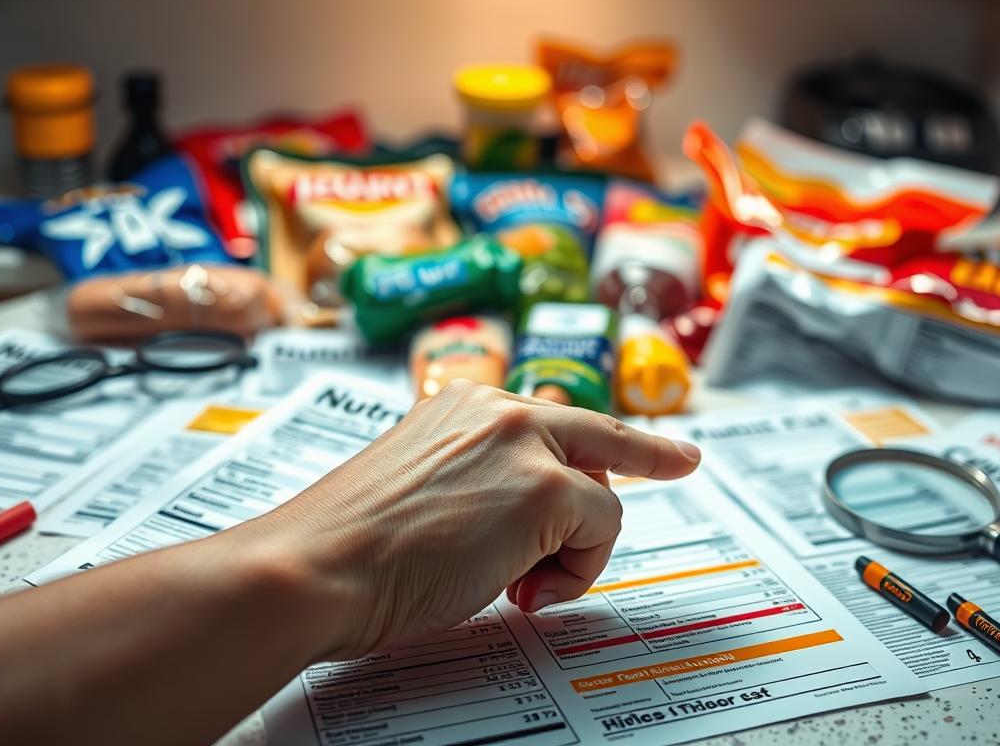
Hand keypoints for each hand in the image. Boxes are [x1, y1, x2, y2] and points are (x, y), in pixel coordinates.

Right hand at [249, 380, 700, 659]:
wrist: (316, 568)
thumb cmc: (348, 547)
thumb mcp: (420, 489)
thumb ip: (478, 481)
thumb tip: (528, 513)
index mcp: (461, 407)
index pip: (555, 417)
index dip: (611, 437)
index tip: (660, 440)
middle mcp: (497, 410)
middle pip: (601, 437)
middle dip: (640, 464)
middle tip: (683, 463)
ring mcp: (525, 443)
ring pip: (602, 497)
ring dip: (572, 552)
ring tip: (513, 585)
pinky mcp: (546, 487)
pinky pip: (602, 531)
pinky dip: (576, 572)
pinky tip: (520, 591)